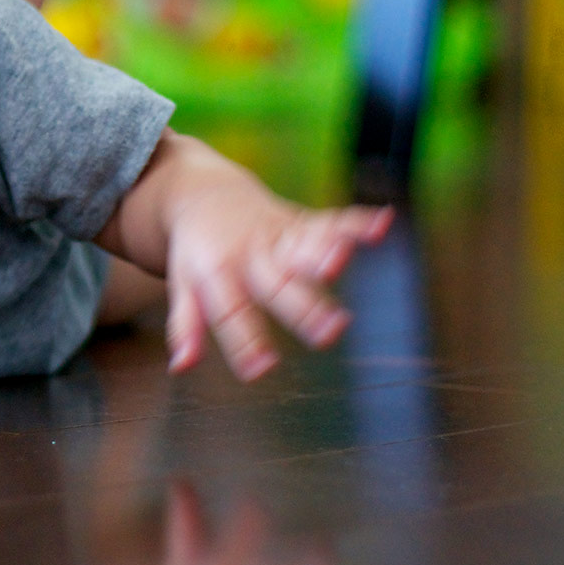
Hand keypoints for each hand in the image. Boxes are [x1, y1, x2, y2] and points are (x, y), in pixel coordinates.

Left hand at [164, 191, 390, 380]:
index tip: (259, 371)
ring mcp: (278, 236)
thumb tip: (181, 367)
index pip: (231, 313)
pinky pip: (331, 219)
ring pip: (304, 247)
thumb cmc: (196, 251)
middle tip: (330, 333)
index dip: (244, 343)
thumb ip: (185, 325)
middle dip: (304, 308)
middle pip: (278, 285)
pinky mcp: (302, 221)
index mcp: (217, 273)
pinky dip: (358, 222)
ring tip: (340, 266)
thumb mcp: (183, 285)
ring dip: (325, 254)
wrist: (202, 193)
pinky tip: (382, 225)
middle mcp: (250, 254)